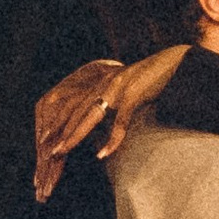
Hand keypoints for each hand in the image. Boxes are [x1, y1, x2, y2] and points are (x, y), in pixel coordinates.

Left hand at [33, 47, 184, 200]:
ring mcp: (118, 88)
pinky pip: (120, 120)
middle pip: (75, 113)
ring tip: (62, 152)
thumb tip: (100, 129)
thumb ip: (111, 109)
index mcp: (99, 85)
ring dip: (74, 135)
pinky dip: (112, 138)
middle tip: (47, 153)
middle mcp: (103, 85)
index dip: (57, 125)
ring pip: (90, 115)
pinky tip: (103, 154)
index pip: (72, 108)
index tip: (44, 143)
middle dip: (60, 134)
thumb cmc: (150, 82)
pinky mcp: (134, 93)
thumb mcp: (125, 95)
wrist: (174, 64)